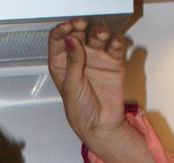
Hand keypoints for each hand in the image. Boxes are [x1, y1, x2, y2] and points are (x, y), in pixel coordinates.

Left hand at [48, 19, 128, 144]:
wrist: (101, 127)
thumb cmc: (81, 113)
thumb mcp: (71, 88)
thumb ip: (72, 63)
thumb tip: (71, 40)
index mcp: (62, 66)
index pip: (58, 42)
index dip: (61, 32)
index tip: (67, 27)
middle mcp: (79, 60)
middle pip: (77, 34)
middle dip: (79, 27)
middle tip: (82, 24)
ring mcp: (96, 60)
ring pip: (96, 37)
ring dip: (98, 32)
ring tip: (101, 34)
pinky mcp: (113, 63)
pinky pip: (115, 47)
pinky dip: (116, 41)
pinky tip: (114, 42)